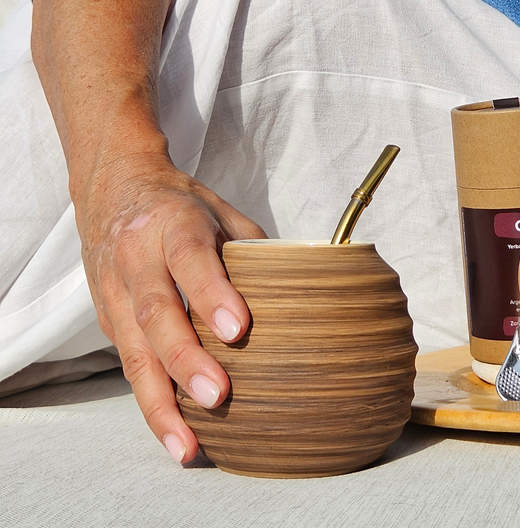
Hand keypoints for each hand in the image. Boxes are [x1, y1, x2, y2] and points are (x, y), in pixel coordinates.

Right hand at [76, 150, 264, 463]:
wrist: (112, 189)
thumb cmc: (181, 205)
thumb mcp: (221, 209)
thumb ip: (252, 249)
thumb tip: (298, 291)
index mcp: (173, 224)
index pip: (191, 258)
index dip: (213, 294)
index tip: (238, 329)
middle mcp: (137, 258)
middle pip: (156, 312)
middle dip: (186, 360)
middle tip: (218, 396)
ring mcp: (114, 292)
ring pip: (133, 352)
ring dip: (160, 402)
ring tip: (188, 444)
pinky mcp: (107, 322)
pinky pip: (129, 366)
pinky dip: (151, 402)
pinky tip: (175, 432)